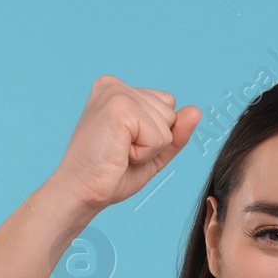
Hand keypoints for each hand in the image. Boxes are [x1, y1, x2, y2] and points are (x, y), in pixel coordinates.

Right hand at [47, 75, 201, 212]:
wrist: (81, 193)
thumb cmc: (110, 174)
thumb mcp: (152, 151)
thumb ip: (175, 131)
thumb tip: (196, 111)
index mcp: (117, 89)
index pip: (167, 105)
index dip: (155, 134)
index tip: (122, 146)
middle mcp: (115, 84)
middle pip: (170, 111)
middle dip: (154, 141)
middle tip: (119, 152)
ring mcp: (116, 93)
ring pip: (168, 124)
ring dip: (149, 149)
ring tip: (118, 153)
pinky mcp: (119, 107)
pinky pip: (160, 136)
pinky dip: (145, 154)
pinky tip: (118, 154)